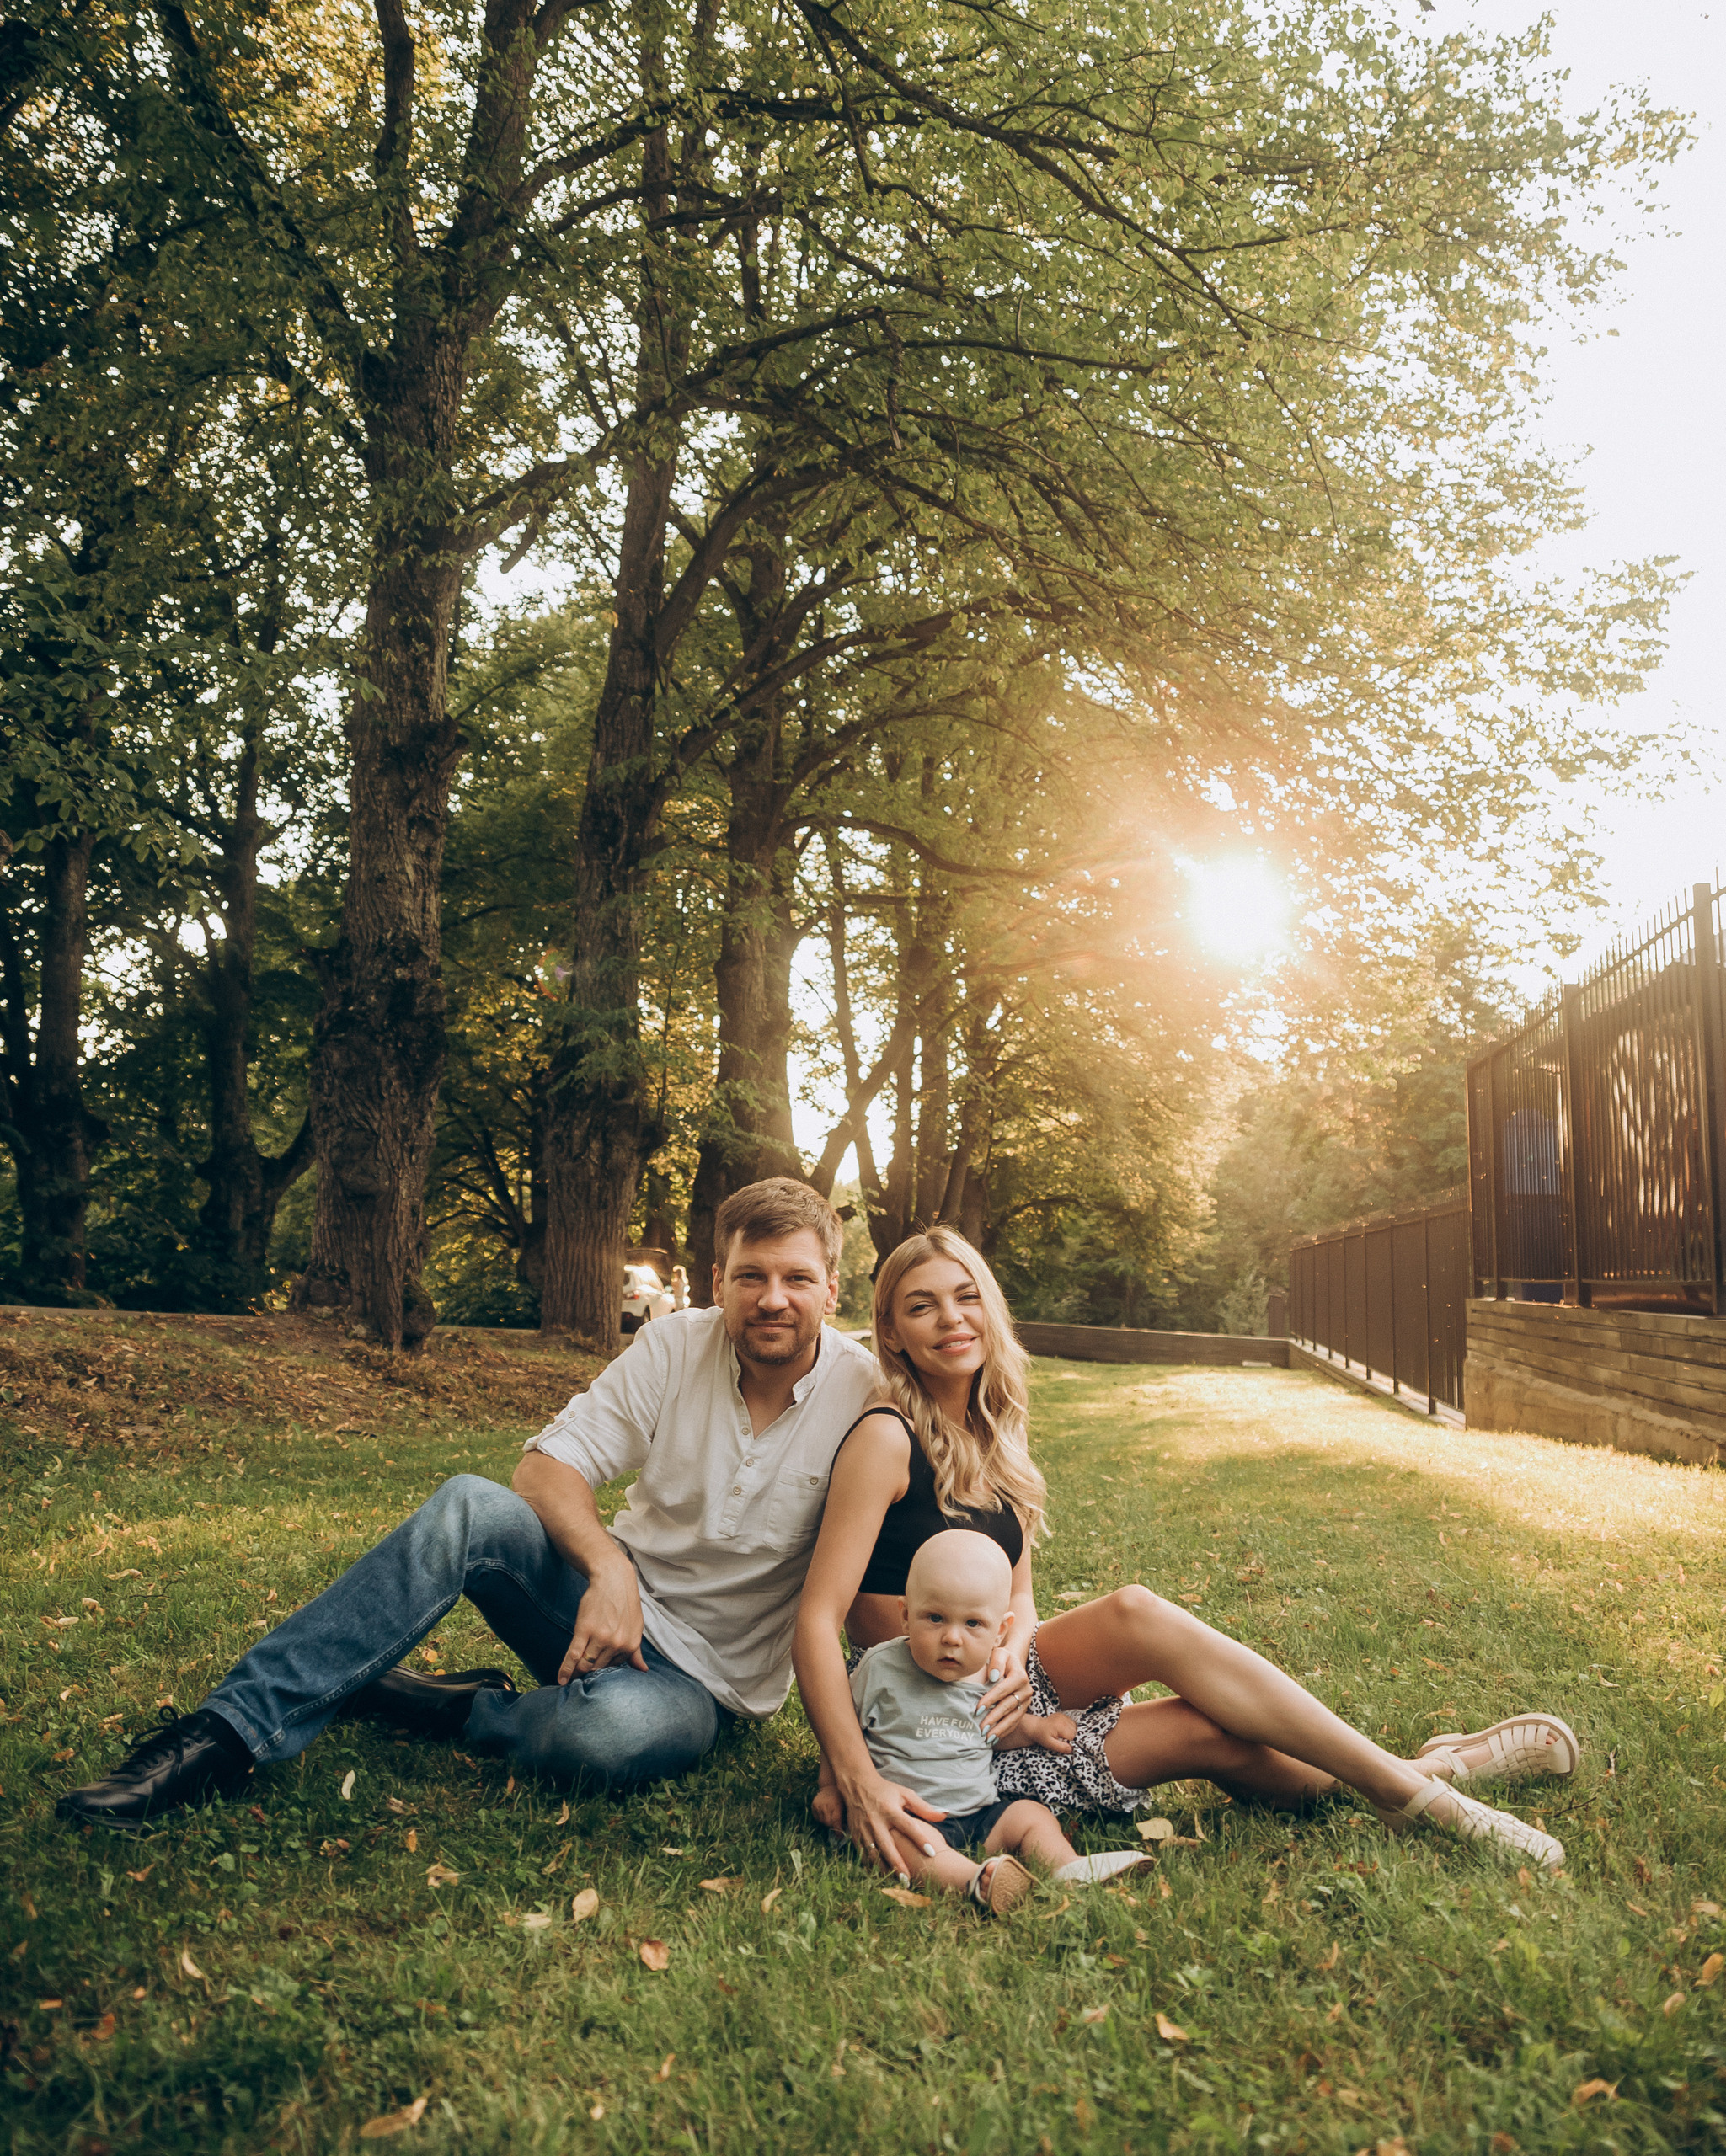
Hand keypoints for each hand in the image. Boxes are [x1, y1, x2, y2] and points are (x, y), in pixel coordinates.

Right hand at [558, 1560, 648, 1681]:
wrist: (613, 1578)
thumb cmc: (624, 1603)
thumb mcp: (636, 1627)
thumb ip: (636, 1651)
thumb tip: (643, 1670)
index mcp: (630, 1645)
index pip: (613, 1668)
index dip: (602, 1670)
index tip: (593, 1674)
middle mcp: (617, 1644)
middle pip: (598, 1669)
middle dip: (588, 1675)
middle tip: (578, 1680)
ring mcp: (600, 1637)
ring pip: (585, 1664)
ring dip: (576, 1674)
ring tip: (569, 1681)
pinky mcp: (584, 1629)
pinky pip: (574, 1655)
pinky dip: (565, 1669)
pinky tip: (561, 1679)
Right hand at [812, 1782, 844, 1833]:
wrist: (830, 1786)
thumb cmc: (840, 1797)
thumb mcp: (845, 1805)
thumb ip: (845, 1817)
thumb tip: (845, 1831)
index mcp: (836, 1806)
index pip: (836, 1822)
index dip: (838, 1831)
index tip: (840, 1837)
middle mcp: (826, 1806)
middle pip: (828, 1823)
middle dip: (832, 1825)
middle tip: (836, 1823)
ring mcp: (819, 1806)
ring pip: (822, 1821)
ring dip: (826, 1822)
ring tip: (830, 1816)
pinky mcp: (813, 1805)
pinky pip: (816, 1817)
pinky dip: (820, 1818)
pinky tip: (825, 1813)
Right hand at [836, 1766, 947, 1880]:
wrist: (857, 1785)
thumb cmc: (885, 1790)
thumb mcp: (905, 1794)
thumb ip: (924, 1807)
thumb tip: (944, 1815)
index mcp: (890, 1810)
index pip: (908, 1826)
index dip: (920, 1839)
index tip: (932, 1853)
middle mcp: (876, 1821)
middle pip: (888, 1846)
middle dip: (898, 1865)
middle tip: (909, 1880)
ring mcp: (864, 1829)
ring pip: (874, 1854)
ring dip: (885, 1869)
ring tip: (896, 1883)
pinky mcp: (855, 1835)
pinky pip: (863, 1854)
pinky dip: (871, 1866)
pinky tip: (881, 1876)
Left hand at [978, 1643, 1032, 1743]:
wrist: (1013, 1663)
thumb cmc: (1002, 1658)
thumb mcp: (999, 1653)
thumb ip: (996, 1662)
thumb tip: (993, 1676)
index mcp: (1019, 1676)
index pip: (1002, 1690)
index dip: (990, 1700)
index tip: (978, 1709)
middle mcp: (1026, 1690)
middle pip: (1008, 1706)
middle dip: (994, 1718)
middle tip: (982, 1728)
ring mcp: (1026, 1701)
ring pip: (1013, 1717)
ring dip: (1000, 1728)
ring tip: (987, 1737)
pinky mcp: (1024, 1709)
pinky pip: (1015, 1722)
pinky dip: (1005, 1731)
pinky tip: (995, 1738)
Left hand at [1023, 1710, 1076, 1755]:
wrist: (1036, 1727)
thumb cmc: (1042, 1736)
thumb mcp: (1050, 1744)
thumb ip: (1061, 1747)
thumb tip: (1072, 1749)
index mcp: (1061, 1726)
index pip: (1073, 1736)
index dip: (1069, 1742)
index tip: (1062, 1742)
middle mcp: (1063, 1719)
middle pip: (1075, 1731)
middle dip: (1070, 1737)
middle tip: (1060, 1739)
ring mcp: (1064, 1716)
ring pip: (1075, 1727)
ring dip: (1070, 1732)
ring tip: (1060, 1734)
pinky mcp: (1063, 1715)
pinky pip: (1072, 1723)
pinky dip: (1069, 1728)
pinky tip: (1062, 1730)